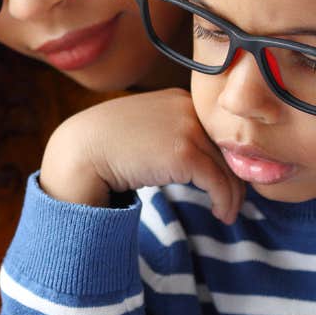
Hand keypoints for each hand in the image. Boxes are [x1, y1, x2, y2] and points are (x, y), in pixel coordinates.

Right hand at [40, 89, 244, 222]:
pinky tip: (221, 214)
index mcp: (179, 100)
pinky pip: (218, 181)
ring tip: (228, 214)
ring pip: (227, 166)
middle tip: (235, 203)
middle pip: (227, 148)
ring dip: (233, 196)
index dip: (227, 159)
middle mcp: (187, 108)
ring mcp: (186, 128)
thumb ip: (170, 137)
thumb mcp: (145, 132)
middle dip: (235, 178)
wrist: (80, 152)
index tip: (230, 183)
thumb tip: (194, 164)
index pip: (216, 132)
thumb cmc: (106, 147)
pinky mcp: (184, 152)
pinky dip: (224, 201)